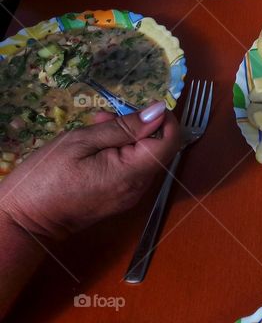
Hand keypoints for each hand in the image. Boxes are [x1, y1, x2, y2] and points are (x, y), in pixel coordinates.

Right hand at [0, 102, 178, 240]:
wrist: (22, 223)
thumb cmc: (45, 178)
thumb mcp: (81, 142)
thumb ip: (124, 127)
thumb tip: (159, 111)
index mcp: (132, 173)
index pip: (170, 142)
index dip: (164, 120)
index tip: (141, 107)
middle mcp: (139, 187)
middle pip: (158, 148)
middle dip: (138, 126)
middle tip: (103, 117)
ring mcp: (129, 196)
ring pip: (143, 157)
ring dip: (126, 138)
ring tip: (94, 128)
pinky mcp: (118, 199)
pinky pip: (130, 170)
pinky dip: (120, 153)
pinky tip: (93, 147)